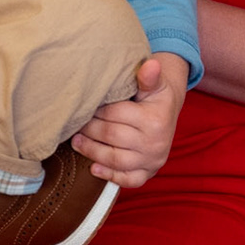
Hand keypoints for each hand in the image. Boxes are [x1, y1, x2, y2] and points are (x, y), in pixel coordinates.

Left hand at [71, 53, 186, 187]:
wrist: (168, 113)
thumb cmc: (156, 96)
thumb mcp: (154, 83)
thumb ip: (148, 77)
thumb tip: (151, 65)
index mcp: (155, 119)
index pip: (115, 115)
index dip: (96, 110)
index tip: (84, 105)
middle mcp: (155, 143)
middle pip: (112, 137)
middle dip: (89, 129)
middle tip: (75, 123)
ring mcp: (152, 161)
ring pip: (115, 159)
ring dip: (92, 151)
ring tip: (76, 141)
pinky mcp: (149, 173)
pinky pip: (129, 180)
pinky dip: (110, 176)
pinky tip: (93, 168)